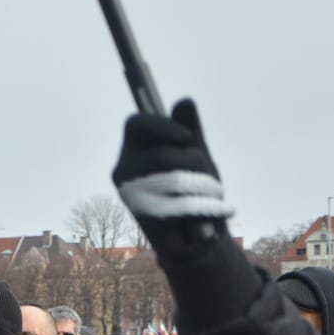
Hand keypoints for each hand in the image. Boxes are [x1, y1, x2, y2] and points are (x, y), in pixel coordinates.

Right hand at [111, 98, 231, 223]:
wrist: (197, 233)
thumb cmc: (194, 189)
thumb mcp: (195, 154)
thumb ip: (190, 128)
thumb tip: (185, 100)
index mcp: (134, 149)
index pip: (135, 125)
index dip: (160, 125)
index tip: (186, 137)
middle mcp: (124, 170)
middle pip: (160, 153)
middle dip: (193, 162)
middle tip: (207, 176)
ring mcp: (131, 195)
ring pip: (171, 179)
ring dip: (201, 187)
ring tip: (209, 197)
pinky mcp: (143, 218)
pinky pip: (177, 206)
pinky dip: (198, 209)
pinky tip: (203, 216)